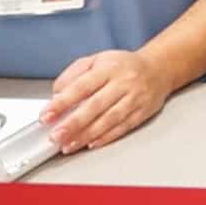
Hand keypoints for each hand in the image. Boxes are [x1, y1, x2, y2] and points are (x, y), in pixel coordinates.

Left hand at [42, 49, 174, 153]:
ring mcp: (134, 98)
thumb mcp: (96, 60)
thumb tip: (57, 94)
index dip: (62, 102)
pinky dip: (105, 137)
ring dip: (87, 135)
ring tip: (68, 145)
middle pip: (95, 105)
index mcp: (108, 68)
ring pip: (109, 120)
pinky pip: (122, 127)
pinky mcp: (142, 112)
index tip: (47, 115)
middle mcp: (123, 83)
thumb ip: (73, 74)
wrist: (159, 68)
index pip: (81, 86)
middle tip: (56, 136)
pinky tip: (91, 144)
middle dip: (73, 123)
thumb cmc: (123, 66)